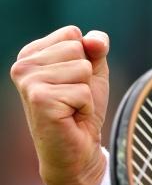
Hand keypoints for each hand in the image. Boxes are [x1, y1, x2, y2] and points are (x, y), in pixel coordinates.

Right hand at [10, 26, 110, 184]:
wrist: (77, 151)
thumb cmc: (82, 111)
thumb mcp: (93, 72)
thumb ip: (95, 48)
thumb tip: (94, 40)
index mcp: (30, 54)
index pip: (72, 33)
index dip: (85, 59)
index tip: (72, 82)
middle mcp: (23, 65)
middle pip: (78, 48)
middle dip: (86, 76)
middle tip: (72, 99)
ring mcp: (29, 82)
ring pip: (82, 68)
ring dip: (86, 92)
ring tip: (71, 108)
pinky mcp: (40, 99)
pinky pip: (83, 90)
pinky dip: (85, 106)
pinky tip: (70, 117)